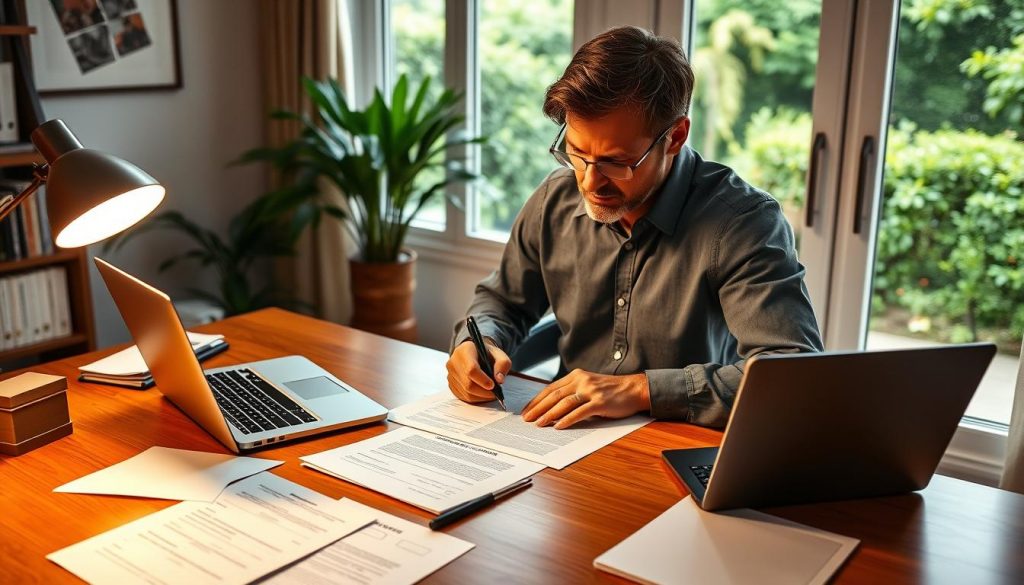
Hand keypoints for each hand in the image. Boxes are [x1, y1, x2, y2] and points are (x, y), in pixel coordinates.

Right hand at [446, 339, 510, 403]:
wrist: (475, 353)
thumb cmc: (487, 354)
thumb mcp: (499, 354)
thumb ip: (502, 364)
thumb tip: (499, 380)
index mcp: (464, 351)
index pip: (471, 369)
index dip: (483, 380)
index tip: (493, 385)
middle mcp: (454, 363)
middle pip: (468, 384)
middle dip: (484, 392)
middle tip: (496, 393)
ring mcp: (450, 375)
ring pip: (466, 393)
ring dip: (481, 396)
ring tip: (491, 393)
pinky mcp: (451, 384)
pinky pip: (463, 396)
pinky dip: (476, 398)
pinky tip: (483, 394)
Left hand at [522, 369, 650, 428]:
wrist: (634, 389)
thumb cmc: (610, 390)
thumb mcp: (588, 385)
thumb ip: (572, 392)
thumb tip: (552, 408)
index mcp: (576, 375)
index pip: (551, 388)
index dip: (537, 400)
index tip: (526, 410)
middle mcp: (581, 380)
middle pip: (554, 395)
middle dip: (538, 408)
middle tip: (526, 419)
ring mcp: (591, 390)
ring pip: (564, 403)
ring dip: (549, 414)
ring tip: (539, 424)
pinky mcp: (600, 402)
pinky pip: (580, 412)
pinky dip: (567, 419)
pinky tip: (558, 426)